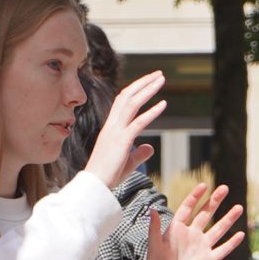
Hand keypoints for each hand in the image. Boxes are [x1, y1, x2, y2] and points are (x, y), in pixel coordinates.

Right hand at [83, 71, 167, 191]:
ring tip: (161, 80)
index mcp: (111, 128)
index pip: (122, 101)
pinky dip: (152, 112)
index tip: (148, 82)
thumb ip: (139, 153)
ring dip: (148, 89)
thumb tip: (150, 147)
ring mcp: (116, 132)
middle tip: (158, 74)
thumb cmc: (107, 176)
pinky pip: (138, 122)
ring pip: (132, 103)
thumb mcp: (127, 162)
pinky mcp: (122, 141)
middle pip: (127, 96)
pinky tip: (164, 104)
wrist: (94, 186)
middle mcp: (112, 126)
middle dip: (143, 82)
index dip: (135, 89)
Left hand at [142, 183, 244, 259]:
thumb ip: (155, 229)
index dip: (195, 197)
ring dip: (228, 219)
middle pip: (205, 215)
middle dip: (215, 201)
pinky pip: (222, 250)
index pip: (187, 209)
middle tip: (224, 188)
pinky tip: (241, 234)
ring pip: (218, 230)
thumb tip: (152, 210)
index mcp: (177, 230)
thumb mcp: (154, 247)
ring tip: (239, 207)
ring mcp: (201, 248)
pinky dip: (232, 243)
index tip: (203, 185)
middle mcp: (191, 236)